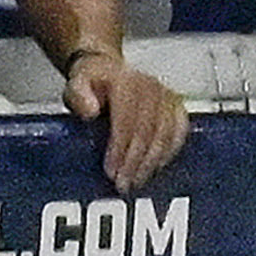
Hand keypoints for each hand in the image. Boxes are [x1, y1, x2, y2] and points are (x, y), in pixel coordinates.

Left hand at [68, 51, 188, 191]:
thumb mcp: (75, 85)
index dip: (120, 149)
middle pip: (148, 130)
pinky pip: (179, 130)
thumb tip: (90, 111)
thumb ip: (78, 96)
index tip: (111, 172)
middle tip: (123, 184)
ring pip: (166, 133)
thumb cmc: (92, 82)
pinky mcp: (176, 105)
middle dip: (136, 162)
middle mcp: (150, 87)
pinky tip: (157, 167)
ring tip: (137, 181)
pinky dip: (170, 151)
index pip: (126, 119)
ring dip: (152, 162)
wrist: (107, 71)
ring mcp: (166, 95)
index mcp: (125, 82)